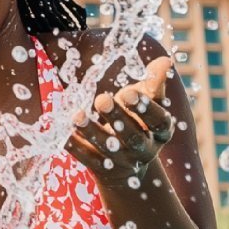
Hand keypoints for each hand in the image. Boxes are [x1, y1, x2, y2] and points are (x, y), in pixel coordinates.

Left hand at [68, 56, 176, 189]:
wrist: (125, 163)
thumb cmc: (137, 120)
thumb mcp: (147, 101)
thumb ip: (154, 82)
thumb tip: (166, 61)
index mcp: (160, 132)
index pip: (159, 121)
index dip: (145, 108)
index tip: (128, 93)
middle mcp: (144, 149)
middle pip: (132, 136)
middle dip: (117, 118)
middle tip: (102, 100)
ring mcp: (122, 161)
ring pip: (107, 148)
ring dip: (91, 131)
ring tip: (77, 116)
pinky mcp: (101, 167)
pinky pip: (86, 157)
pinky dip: (74, 146)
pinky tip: (63, 133)